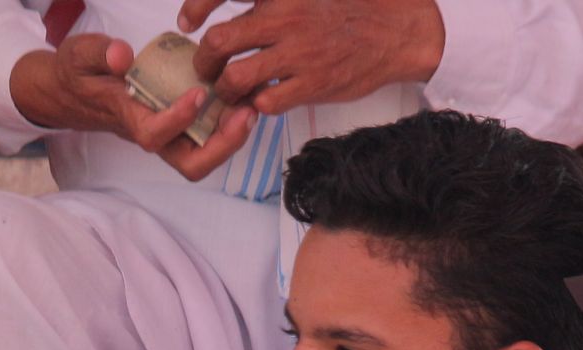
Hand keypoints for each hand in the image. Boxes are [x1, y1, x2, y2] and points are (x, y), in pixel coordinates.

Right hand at [8, 34, 256, 181]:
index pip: (153, 134)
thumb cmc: (78, 74)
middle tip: (246, 114)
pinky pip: (207, 138)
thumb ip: (100, 54)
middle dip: (222, 146)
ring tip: (252, 106)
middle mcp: (151, 134)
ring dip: (232, 138)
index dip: (177, 120)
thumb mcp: (79, 55)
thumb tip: (123, 55)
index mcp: (126, 118)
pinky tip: (243, 98)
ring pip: (203, 156)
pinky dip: (228, 125)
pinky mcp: (178, 128)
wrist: (72, 92)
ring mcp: (167, 135)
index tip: (198, 94)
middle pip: (190, 163)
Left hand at [183, 0, 446, 112]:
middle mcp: (283, 18)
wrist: (396, 31)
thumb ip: (272, 0)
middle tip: (205, 69)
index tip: (187, 22)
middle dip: (203, 61)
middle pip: (219, 41)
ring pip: (236, 77)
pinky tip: (260, 102)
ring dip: (226, 89)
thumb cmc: (350, 8)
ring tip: (229, 92)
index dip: (195, 7)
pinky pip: (266, 102)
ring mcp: (296, 54)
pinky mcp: (311, 85)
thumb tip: (244, 8)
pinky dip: (256, 106)